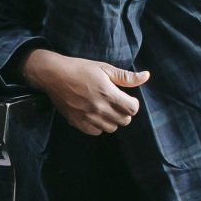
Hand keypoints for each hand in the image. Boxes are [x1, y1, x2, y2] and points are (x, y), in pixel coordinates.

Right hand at [18, 48, 149, 135]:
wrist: (53, 75)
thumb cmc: (80, 68)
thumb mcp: (104, 68)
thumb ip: (126, 76)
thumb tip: (147, 76)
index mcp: (107, 93)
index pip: (132, 109)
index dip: (132, 103)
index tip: (126, 97)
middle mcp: (99, 108)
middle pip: (124, 120)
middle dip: (123, 111)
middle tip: (115, 102)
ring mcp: (87, 117)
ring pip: (112, 128)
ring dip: (112, 119)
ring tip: (105, 108)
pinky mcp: (77, 122)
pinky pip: (96, 132)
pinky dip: (98, 125)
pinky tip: (94, 114)